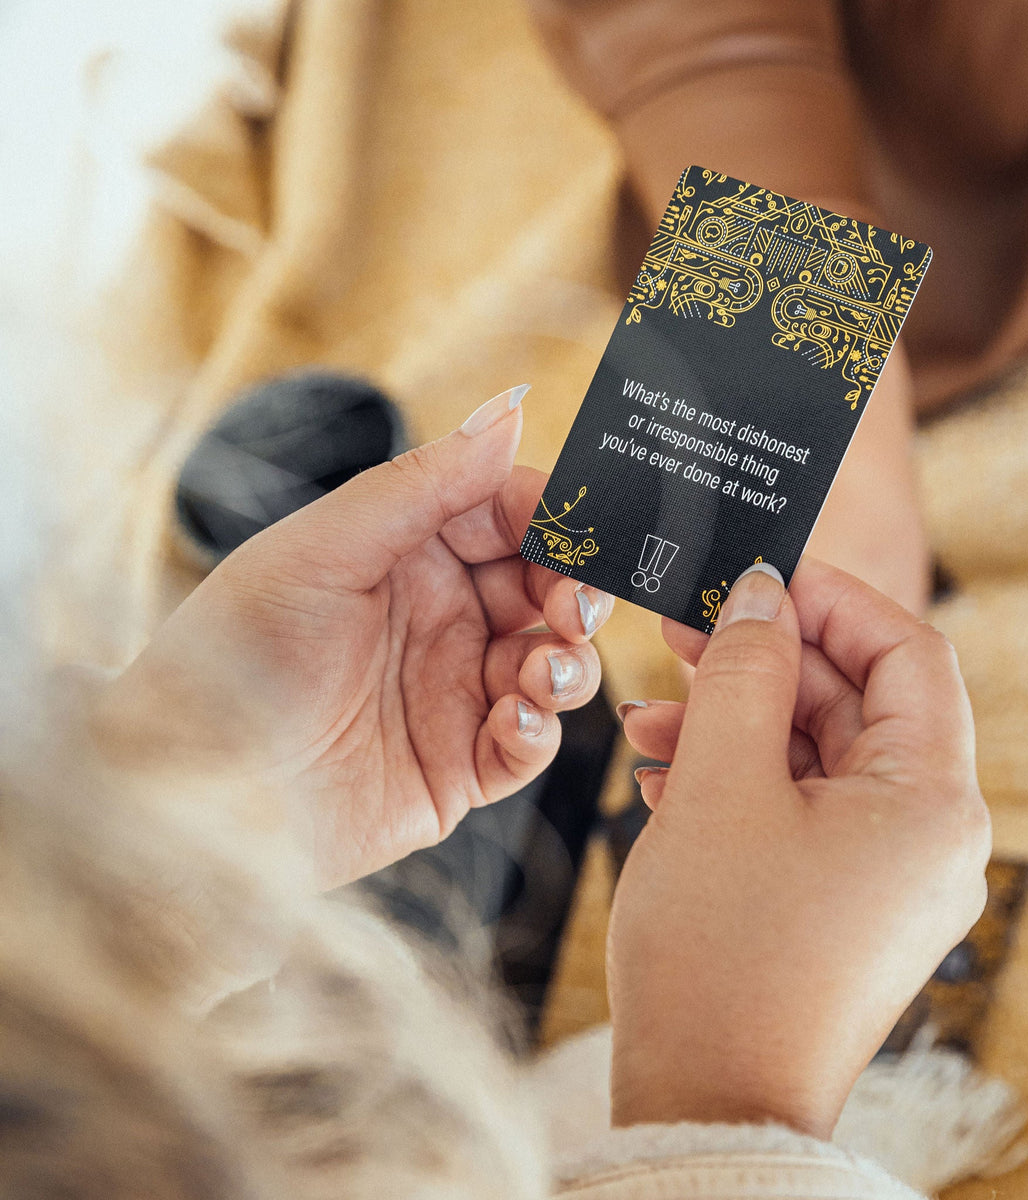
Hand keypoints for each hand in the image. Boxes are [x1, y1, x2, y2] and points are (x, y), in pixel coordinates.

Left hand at [96, 386, 609, 886]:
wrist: (186, 788)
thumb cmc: (231, 654)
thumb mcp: (322, 550)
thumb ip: (424, 484)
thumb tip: (509, 412)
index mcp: (408, 554)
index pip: (509, 517)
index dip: (553, 518)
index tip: (584, 527)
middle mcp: (440, 619)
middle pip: (546, 591)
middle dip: (576, 594)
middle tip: (572, 608)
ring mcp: (453, 695)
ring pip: (555, 666)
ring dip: (568, 664)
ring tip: (540, 672)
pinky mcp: (458, 770)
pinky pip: (528, 746)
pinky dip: (539, 732)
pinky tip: (509, 722)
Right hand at [610, 559, 989, 1136]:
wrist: (706, 1107)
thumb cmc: (720, 956)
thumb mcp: (723, 784)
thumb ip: (743, 669)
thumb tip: (760, 592)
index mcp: (931, 800)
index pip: (907, 652)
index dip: (832, 599)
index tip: (757, 573)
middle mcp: (930, 835)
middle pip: (855, 702)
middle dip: (762, 661)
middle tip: (680, 631)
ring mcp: (889, 872)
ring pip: (818, 756)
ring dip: (735, 723)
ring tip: (647, 718)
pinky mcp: (845, 900)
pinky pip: (802, 809)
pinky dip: (740, 780)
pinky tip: (667, 776)